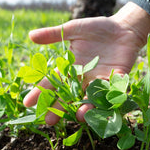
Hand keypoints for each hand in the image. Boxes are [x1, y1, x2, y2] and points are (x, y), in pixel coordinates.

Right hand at [23, 2, 149, 124]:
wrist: (122, 28)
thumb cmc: (97, 29)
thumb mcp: (74, 29)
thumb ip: (54, 34)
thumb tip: (30, 36)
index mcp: (72, 67)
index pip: (53, 81)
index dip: (41, 92)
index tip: (27, 103)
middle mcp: (84, 77)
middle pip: (69, 95)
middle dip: (59, 107)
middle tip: (49, 121)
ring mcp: (101, 79)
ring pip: (90, 96)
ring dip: (85, 107)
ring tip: (78, 116)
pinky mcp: (117, 77)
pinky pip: (113, 89)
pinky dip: (109, 96)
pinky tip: (103, 105)